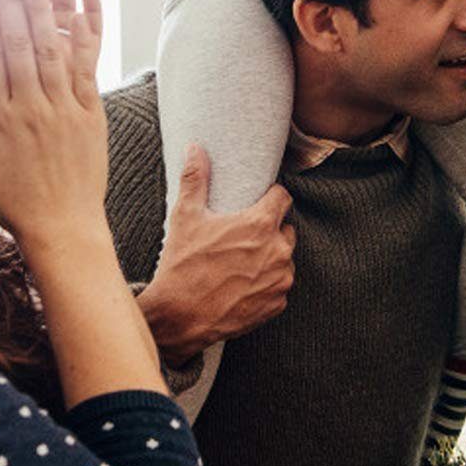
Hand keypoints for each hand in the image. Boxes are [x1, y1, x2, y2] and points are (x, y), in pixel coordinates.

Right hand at [0, 0, 107, 261]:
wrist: (62, 226)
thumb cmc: (10, 201)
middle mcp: (28, 109)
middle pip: (19, 45)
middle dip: (14, 1)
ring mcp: (62, 108)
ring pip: (52, 49)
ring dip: (45, 8)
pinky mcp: (90, 112)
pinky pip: (88, 66)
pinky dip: (87, 33)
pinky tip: (85, 4)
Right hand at [137, 146, 296, 364]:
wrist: (180, 316)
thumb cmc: (182, 265)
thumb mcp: (186, 216)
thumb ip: (196, 179)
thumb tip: (195, 148)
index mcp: (260, 224)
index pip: (282, 197)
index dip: (271, 198)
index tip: (259, 203)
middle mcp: (278, 250)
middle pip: (285, 229)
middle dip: (270, 231)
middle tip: (243, 239)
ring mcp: (281, 278)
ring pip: (284, 259)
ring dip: (270, 258)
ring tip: (241, 264)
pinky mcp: (278, 302)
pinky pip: (280, 286)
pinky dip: (267, 285)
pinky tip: (244, 285)